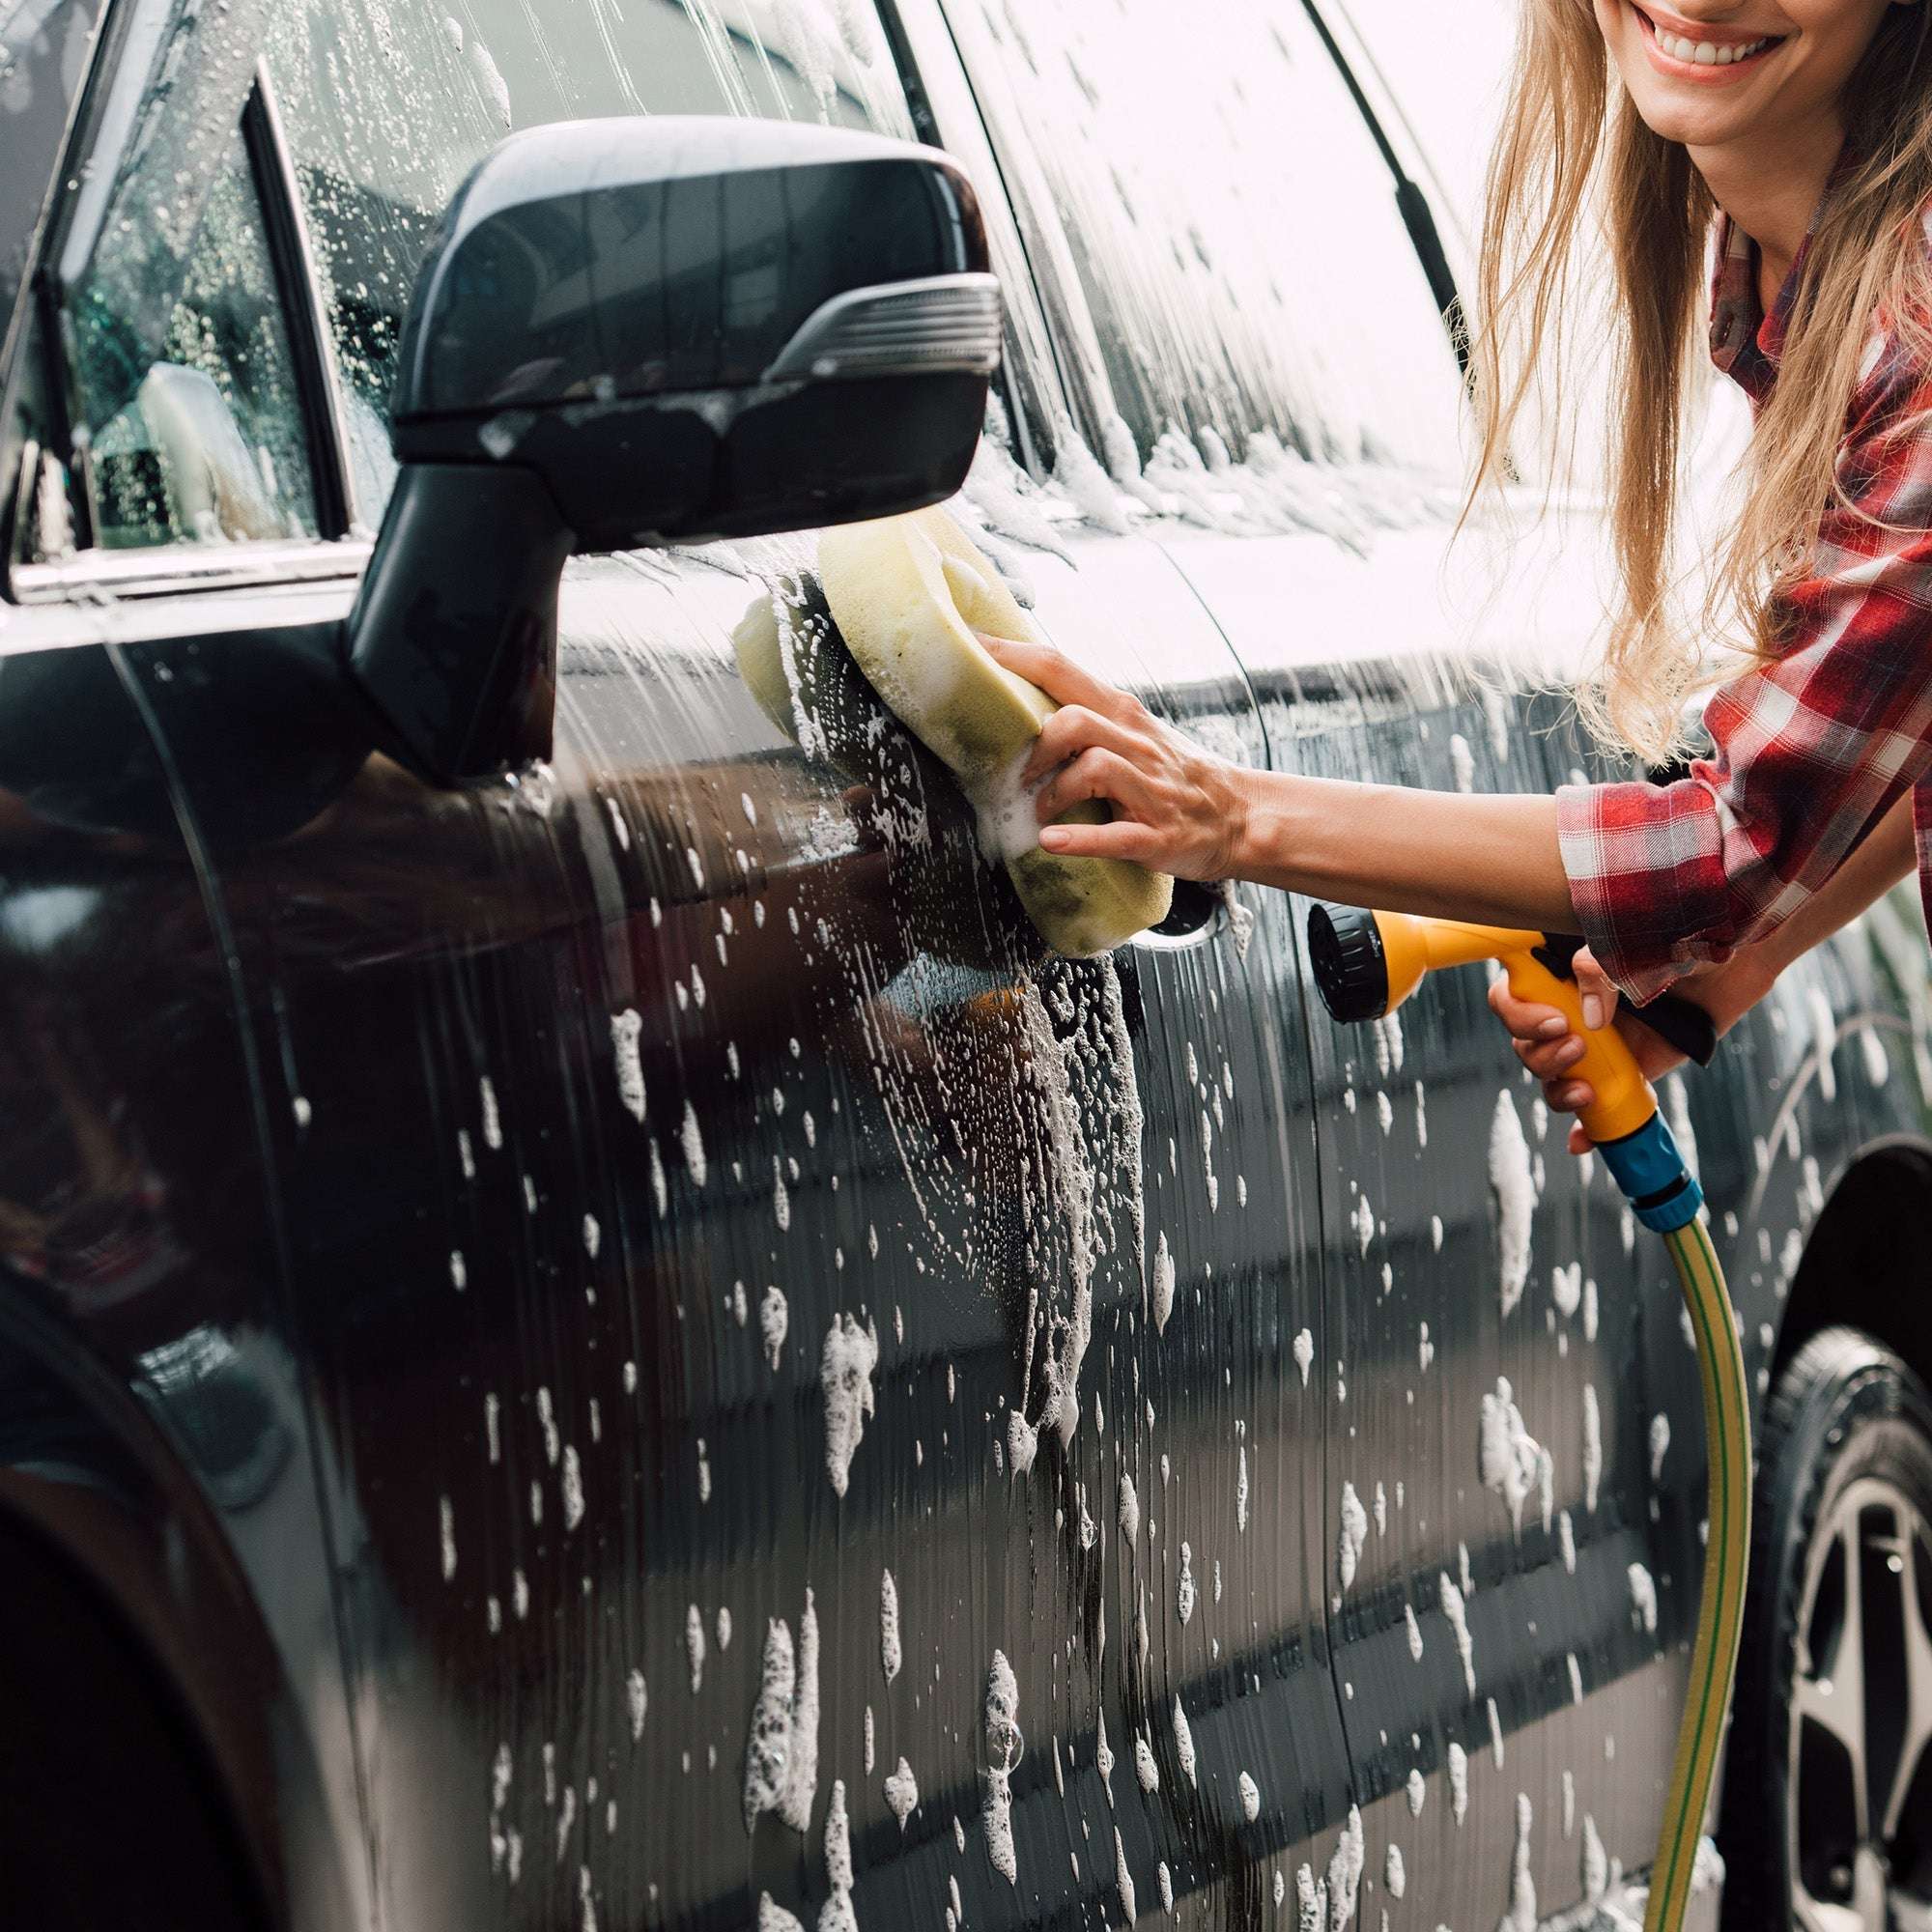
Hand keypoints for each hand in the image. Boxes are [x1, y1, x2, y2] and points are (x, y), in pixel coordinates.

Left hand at [978, 635, 1250, 878]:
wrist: (1239, 814)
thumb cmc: (1174, 773)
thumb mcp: (1135, 731)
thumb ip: (1087, 714)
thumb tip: (1021, 702)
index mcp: (1122, 714)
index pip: (1059, 670)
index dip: (1011, 657)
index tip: (970, 646)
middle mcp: (1136, 744)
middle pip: (1075, 721)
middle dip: (1037, 746)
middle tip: (1020, 774)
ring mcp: (1148, 790)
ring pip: (1094, 769)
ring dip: (1055, 792)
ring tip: (1041, 813)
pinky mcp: (1156, 835)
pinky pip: (1115, 834)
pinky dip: (1078, 839)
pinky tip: (1051, 841)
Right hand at [1487, 945, 1688, 1153]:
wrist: (1726, 967)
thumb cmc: (1679, 942)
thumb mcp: (1638, 944)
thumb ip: (1605, 967)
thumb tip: (1590, 1015)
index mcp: (1559, 971)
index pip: (1511, 993)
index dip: (1518, 1013)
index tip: (1555, 1021)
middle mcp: (1568, 1008)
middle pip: (1523, 1042)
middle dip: (1541, 1053)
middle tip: (1578, 1047)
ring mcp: (1592, 1044)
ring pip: (1549, 1075)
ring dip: (1557, 1087)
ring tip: (1588, 1088)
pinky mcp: (1618, 1072)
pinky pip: (1590, 1107)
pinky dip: (1583, 1129)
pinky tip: (1583, 1140)